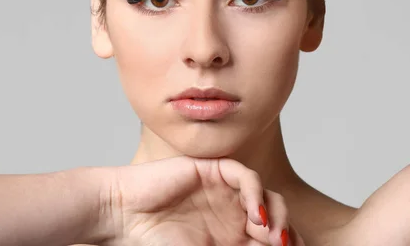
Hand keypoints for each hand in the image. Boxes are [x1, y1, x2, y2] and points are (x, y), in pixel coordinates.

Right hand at [97, 157, 303, 245]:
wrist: (123, 215)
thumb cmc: (154, 240)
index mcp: (232, 237)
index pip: (270, 238)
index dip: (286, 244)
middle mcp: (232, 214)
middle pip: (275, 217)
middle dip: (286, 233)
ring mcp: (224, 191)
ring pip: (267, 195)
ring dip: (276, 214)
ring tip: (272, 235)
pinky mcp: (213, 171)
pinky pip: (245, 176)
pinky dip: (255, 192)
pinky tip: (255, 214)